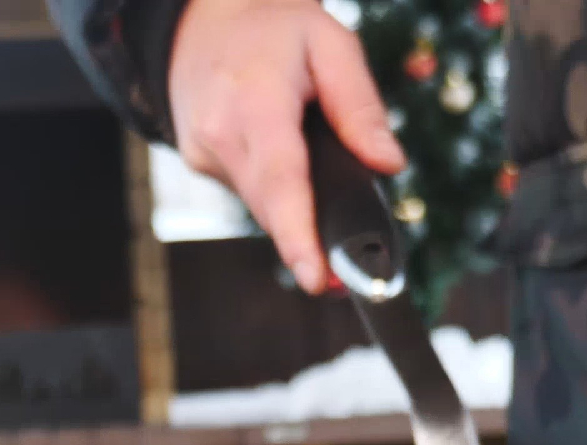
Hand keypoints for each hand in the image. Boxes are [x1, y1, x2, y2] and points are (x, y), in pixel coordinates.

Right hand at [168, 0, 405, 292]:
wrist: (198, 19)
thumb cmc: (270, 26)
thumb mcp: (330, 43)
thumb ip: (360, 105)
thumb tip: (388, 163)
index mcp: (255, 101)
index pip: (281, 179)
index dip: (298, 235)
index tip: (314, 277)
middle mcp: (220, 133)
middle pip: (274, 208)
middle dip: (308, 244)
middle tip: (343, 276)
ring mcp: (203, 152)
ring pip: (261, 206)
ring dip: (294, 214)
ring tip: (320, 215)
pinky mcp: (200, 162)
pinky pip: (248, 193)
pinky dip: (274, 192)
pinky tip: (287, 168)